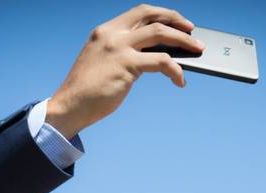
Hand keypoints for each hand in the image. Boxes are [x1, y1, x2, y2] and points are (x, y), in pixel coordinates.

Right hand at [46, 5, 202, 137]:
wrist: (69, 107)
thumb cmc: (87, 92)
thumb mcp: (104, 63)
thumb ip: (125, 54)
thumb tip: (156, 56)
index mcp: (105, 31)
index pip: (139, 12)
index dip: (161, 13)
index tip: (175, 21)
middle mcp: (112, 34)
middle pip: (152, 15)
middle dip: (176, 20)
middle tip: (192, 31)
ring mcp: (119, 47)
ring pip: (161, 33)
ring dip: (183, 41)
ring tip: (196, 50)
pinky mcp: (127, 65)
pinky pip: (161, 62)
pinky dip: (175, 70)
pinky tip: (180, 80)